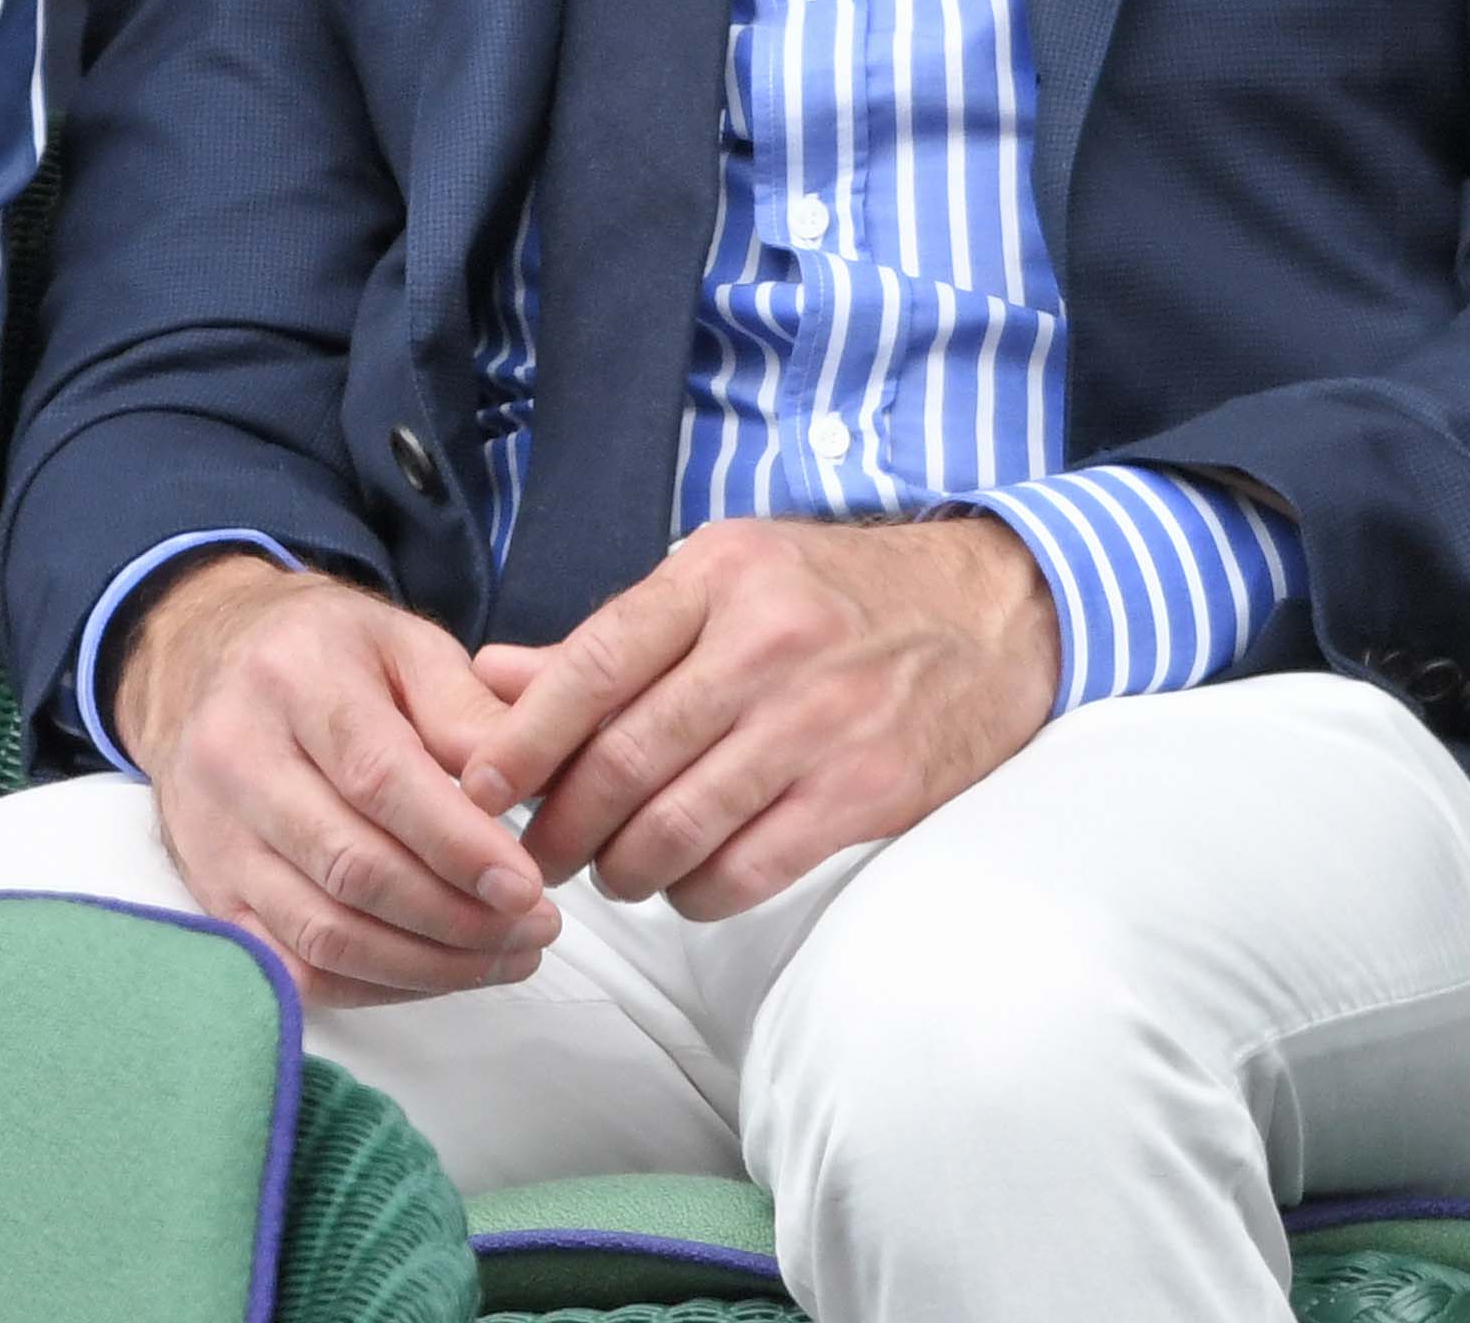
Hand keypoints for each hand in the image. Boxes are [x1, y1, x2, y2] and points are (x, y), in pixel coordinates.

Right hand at [116, 552, 560, 1004]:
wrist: (206, 666)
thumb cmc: (324, 657)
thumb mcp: (404, 645)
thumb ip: (467, 710)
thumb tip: (521, 788)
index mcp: (292, 678)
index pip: (376, 779)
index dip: (456, 844)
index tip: (526, 886)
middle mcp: (235, 757)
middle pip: (350, 867)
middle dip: (457, 916)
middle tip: (536, 928)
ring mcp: (213, 833)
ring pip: (322, 933)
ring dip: (425, 964)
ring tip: (503, 955)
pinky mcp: (207, 890)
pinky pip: (290, 969)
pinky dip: (372, 986)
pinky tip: (434, 971)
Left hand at [459, 516, 1057, 919]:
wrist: (994, 616)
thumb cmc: (835, 596)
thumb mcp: (724, 580)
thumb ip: (610, 638)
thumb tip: (488, 680)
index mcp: (717, 576)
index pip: (591, 665)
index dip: (520, 742)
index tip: (475, 792)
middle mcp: (766, 643)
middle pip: (624, 759)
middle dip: (559, 827)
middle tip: (531, 858)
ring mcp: (822, 720)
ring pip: (678, 825)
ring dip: (623, 869)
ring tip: (610, 873)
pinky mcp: (868, 789)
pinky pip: (749, 868)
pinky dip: (697, 893)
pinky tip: (685, 886)